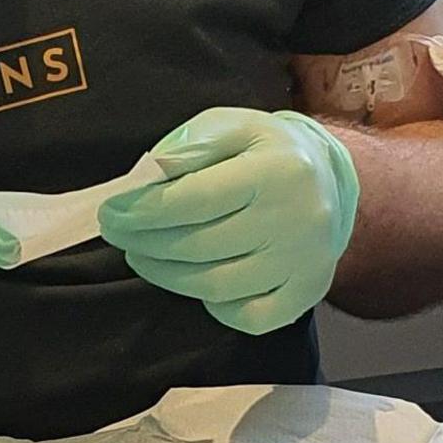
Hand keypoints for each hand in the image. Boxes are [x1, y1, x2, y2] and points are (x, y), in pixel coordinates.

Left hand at [97, 108, 359, 335]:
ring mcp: (303, 263)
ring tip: (142, 256)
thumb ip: (191, 143)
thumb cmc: (267, 150)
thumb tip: (151, 173)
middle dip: (145, 242)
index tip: (111, 213)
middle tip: (118, 234)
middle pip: (200, 246)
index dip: (145, 211)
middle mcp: (296, 219)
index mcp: (276, 170)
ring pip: (216, 286)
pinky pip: (248, 317)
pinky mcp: (306, 294)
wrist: (331, 181)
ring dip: (166, 275)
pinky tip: (196, 282)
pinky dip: (214, 306)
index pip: (196, 199)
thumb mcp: (233, 125)